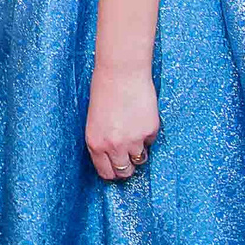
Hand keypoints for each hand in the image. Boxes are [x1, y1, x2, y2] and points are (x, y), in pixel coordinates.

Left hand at [85, 64, 159, 181]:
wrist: (121, 72)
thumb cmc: (104, 90)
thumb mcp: (95, 119)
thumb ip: (102, 140)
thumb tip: (113, 157)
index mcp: (94, 142)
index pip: (106, 172)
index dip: (113, 171)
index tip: (117, 166)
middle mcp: (113, 146)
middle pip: (124, 172)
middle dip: (127, 165)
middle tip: (129, 154)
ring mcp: (132, 141)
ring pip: (140, 159)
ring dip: (138, 149)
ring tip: (133, 129)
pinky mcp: (149, 132)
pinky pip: (150, 142)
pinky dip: (147, 134)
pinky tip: (141, 116)